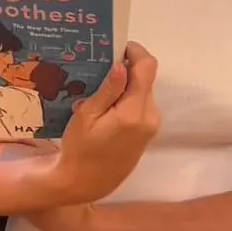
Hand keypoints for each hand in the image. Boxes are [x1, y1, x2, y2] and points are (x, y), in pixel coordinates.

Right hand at [57, 41, 159, 203]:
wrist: (85, 183)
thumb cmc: (79, 149)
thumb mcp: (87, 116)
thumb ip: (108, 90)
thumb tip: (123, 64)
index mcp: (134, 112)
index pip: (147, 68)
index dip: (135, 51)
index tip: (116, 47)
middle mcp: (150, 116)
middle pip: (146, 78)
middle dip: (128, 68)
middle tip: (100, 66)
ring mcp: (151, 126)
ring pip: (143, 91)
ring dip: (127, 84)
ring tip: (99, 87)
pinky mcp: (148, 132)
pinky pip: (141, 104)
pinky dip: (128, 98)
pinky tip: (107, 105)